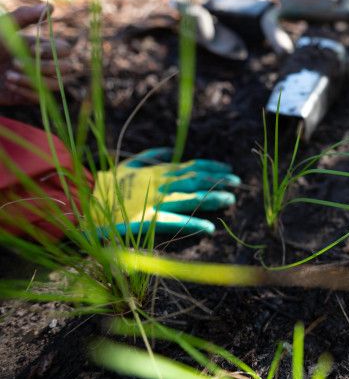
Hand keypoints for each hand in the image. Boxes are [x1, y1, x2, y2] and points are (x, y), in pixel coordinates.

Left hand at [0, 4, 75, 105]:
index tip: (33, 48)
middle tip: (14, 63)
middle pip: (66, 68)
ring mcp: (37, 81)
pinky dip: (26, 92)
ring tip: (7, 76)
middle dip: (43, 67)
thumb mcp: (2, 28)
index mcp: (39, 46)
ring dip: (32, 80)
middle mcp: (42, 63)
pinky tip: (9, 86)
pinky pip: (41, 98)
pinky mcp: (29, 97)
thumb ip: (25, 16)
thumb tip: (51, 6)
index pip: (65, 49)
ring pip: (55, 84)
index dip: (53, 50)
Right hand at [92, 148, 239, 236]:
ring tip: (229, 200)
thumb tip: (167, 151)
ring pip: (188, 198)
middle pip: (195, 181)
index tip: (229, 171)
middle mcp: (158, 184)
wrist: (81, 202)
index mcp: (156, 172)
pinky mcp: (145, 220)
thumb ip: (149, 157)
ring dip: (210, 199)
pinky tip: (208, 227)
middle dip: (217, 182)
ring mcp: (153, 202)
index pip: (191, 167)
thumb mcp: (127, 166)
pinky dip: (192, 224)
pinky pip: (173, 221)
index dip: (212, 168)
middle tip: (237, 184)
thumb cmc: (104, 185)